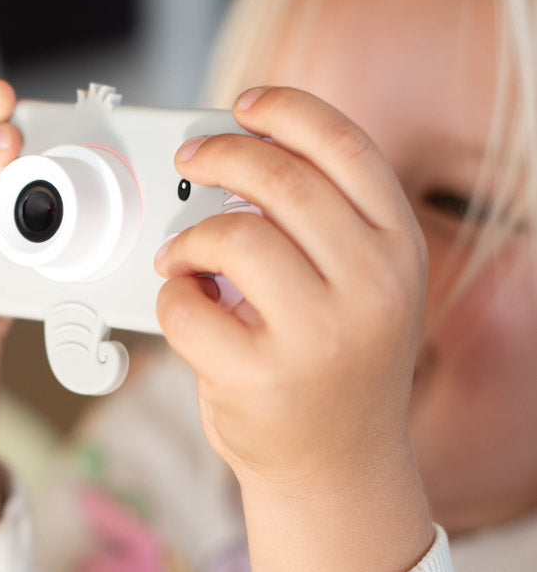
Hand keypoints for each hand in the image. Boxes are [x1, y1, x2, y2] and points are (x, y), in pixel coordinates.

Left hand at [154, 85, 432, 571]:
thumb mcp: (361, 283)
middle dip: (220, 156)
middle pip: (280, 179)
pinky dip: (171, 299)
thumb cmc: (335, 364)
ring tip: (181, 256)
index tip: (243, 103)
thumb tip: (237, 153)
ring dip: (189, 237)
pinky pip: (187, 305)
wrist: (337, 468)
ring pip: (232, 235)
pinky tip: (185, 308)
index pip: (344, 146)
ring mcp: (320, 334)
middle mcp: (373, 285)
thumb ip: (323, 221)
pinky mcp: (262, 376)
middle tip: (191, 161)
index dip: (285, 110)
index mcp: (400, 248)